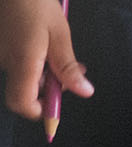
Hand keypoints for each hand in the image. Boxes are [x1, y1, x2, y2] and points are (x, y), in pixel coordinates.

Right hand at [0, 0, 91, 118]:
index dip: (39, 111)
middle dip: (51, 88)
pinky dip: (34, 62)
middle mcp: (6, 61)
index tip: (57, 105)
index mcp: (22, 63)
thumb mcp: (59, 33)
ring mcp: (0, 52)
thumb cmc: (34, 3)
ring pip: (24, 76)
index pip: (21, 103)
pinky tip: (47, 47)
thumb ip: (67, 66)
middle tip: (75, 72)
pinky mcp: (1, 44)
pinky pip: (17, 62)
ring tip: (63, 54)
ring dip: (45, 73)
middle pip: (26, 91)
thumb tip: (84, 92)